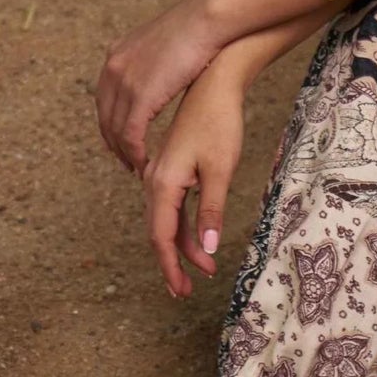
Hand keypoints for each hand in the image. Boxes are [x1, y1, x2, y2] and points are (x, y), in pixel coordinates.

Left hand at [96, 0, 226, 175]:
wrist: (206, 19)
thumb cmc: (197, 28)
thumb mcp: (163, 43)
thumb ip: (153, 59)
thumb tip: (160, 69)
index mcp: (116, 55)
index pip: (104, 99)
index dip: (111, 124)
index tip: (120, 141)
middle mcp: (113, 69)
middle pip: (105, 118)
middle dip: (113, 143)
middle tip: (126, 161)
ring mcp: (125, 82)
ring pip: (116, 130)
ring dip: (124, 153)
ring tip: (137, 167)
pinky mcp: (141, 96)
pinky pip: (131, 135)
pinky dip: (135, 153)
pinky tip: (145, 162)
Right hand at [144, 58, 247, 298]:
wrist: (214, 84)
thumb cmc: (220, 123)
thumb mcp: (221, 169)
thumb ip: (211, 211)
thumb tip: (207, 249)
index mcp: (163, 182)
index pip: (161, 236)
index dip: (170, 267)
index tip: (182, 291)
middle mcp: (155, 180)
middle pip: (160, 232)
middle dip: (174, 262)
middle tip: (189, 290)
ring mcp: (161, 173)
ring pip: (166, 220)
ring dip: (182, 245)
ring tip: (203, 269)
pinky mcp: (172, 168)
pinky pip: (172, 206)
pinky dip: (183, 226)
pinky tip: (197, 239)